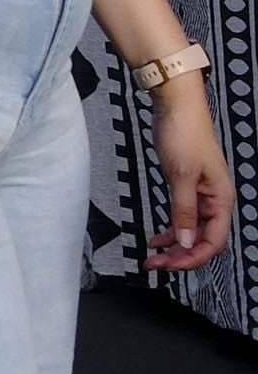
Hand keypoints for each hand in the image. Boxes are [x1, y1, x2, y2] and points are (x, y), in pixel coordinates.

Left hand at [150, 85, 236, 272]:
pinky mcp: (188, 187)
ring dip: (174, 245)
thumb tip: (184, 242)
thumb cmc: (183, 135)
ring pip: (191, 230)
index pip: (213, 241)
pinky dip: (171, 229)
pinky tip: (156, 238)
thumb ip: (183, 211)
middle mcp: (215, 200)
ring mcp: (202, 194)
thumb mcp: (181, 176)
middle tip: (155, 265)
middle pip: (202, 239)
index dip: (193, 258)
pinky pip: (183, 217)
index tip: (170, 267)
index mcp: (221, 200)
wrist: (176, 106)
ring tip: (153, 257)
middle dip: (180, 256)